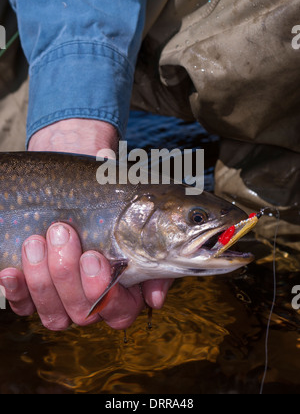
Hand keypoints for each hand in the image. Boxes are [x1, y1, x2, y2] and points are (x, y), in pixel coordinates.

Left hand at [0, 119, 172, 329]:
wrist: (80, 186)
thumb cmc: (112, 202)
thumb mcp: (139, 218)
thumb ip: (154, 252)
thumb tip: (155, 298)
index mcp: (125, 290)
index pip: (119, 311)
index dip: (104, 290)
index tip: (93, 256)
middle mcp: (94, 302)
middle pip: (83, 312)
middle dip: (67, 274)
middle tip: (62, 232)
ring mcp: (63, 301)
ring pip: (54, 315)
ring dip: (42, 279)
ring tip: (37, 240)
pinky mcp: (35, 294)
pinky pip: (23, 307)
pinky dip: (17, 290)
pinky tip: (11, 270)